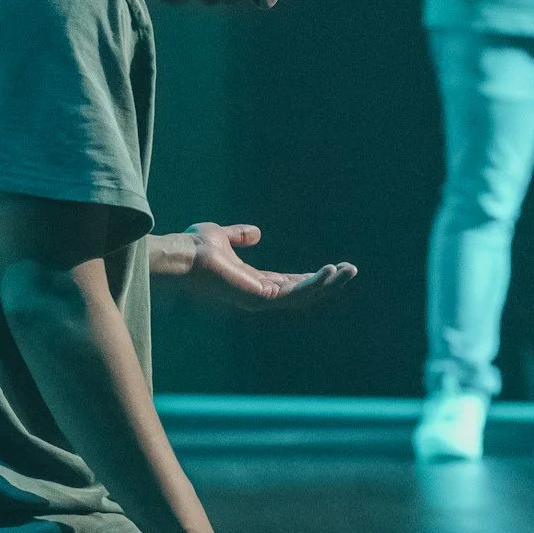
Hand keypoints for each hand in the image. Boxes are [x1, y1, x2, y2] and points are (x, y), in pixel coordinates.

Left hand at [160, 223, 354, 312]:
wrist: (183, 255)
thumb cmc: (195, 248)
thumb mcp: (222, 236)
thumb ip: (239, 236)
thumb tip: (256, 233)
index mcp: (252, 282)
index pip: (289, 283)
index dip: (311, 277)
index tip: (332, 267)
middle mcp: (259, 294)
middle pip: (302, 292)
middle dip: (327, 282)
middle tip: (350, 270)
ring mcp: (260, 299)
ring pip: (304, 296)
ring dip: (328, 284)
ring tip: (348, 271)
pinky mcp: (260, 298)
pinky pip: (295, 294)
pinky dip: (314, 284)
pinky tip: (330, 271)